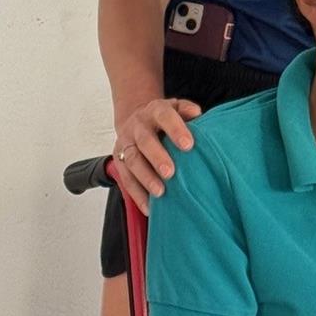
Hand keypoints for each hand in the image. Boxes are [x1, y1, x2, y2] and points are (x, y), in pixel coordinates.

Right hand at [112, 96, 201, 212]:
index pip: (164, 116)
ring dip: (145, 178)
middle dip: (157, 157)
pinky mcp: (118, 161)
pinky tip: (149, 207)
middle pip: (145, 141)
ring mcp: (126, 143)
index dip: (175, 129)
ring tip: (160, 192)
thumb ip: (187, 111)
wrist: (136, 119)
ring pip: (132, 160)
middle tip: (170, 173)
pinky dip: (137, 194)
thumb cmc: (164, 119)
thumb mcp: (177, 108)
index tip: (188, 145)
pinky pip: (125, 179)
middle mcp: (138, 126)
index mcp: (155, 111)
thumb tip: (197, 114)